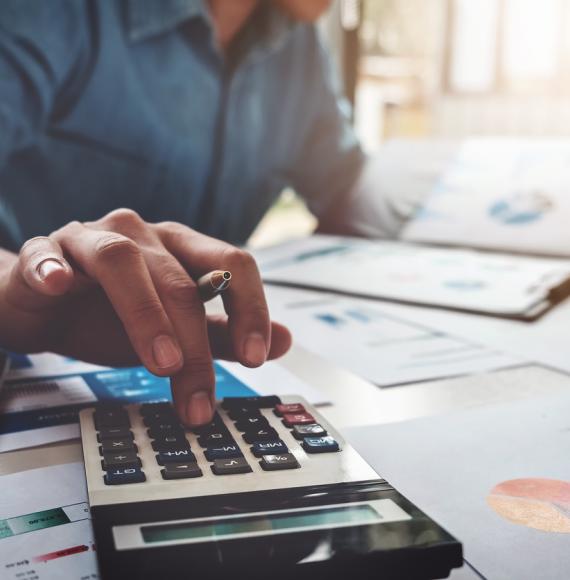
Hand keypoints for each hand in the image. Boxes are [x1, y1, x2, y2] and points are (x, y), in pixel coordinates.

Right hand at [1, 209, 290, 424]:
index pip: (232, 264)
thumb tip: (285, 341)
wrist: (45, 306)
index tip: (256, 357)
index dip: (250, 308)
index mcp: (180, 248)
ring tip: (161, 363)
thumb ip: (225, 334)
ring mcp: (91, 239)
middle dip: (196, 346)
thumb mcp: (175, 331)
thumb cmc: (112, 315)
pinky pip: (46, 256)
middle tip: (199, 398)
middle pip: (180, 281)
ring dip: (145, 314)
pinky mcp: (43, 253)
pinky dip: (53, 269)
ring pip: (123, 262)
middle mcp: (142, 235)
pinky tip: (60, 286)